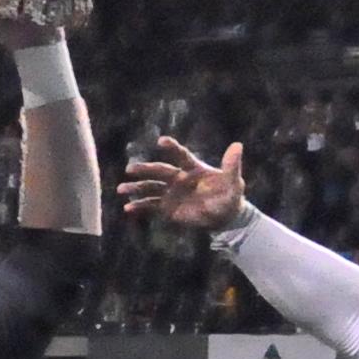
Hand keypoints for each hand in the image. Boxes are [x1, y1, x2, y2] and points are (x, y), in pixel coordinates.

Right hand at [115, 135, 247, 232]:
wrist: (223, 217)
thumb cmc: (229, 196)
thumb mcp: (233, 182)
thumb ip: (231, 165)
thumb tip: (237, 145)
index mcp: (193, 169)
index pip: (180, 156)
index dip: (172, 148)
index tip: (161, 141)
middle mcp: (178, 178)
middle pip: (159, 171)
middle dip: (145, 170)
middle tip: (130, 169)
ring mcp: (170, 193)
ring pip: (150, 188)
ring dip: (136, 188)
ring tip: (121, 189)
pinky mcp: (166, 208)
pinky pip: (149, 206)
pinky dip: (139, 207)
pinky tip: (128, 208)